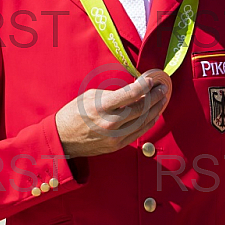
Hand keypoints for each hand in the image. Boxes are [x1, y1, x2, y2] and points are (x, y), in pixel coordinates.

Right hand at [55, 70, 171, 157]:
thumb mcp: (90, 96)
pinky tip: (153, 114)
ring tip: (162, 99)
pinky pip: (138, 132)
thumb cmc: (74, 113)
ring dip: (156, 109)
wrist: (62, 139)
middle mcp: (110, 122)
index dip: (145, 85)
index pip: (131, 94)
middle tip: (162, 88)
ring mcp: (115, 136)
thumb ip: (113, 94)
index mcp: (101, 106)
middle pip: (141, 108)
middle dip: (155, 96)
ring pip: (143, 121)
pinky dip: (148, 122)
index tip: (151, 79)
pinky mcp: (117, 145)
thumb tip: (134, 91)